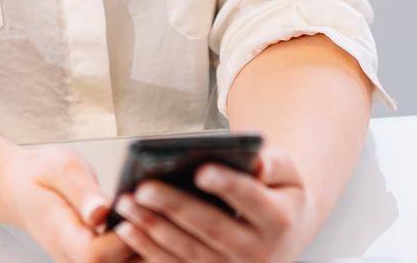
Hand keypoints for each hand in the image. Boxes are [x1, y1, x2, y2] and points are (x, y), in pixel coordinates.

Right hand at [0, 145, 136, 262]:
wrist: (20, 189)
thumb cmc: (40, 175)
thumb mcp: (61, 167)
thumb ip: (82, 191)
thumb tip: (101, 211)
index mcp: (60, 236)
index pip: (97, 255)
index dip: (124, 234)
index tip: (137, 205)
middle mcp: (70, 257)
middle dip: (142, 236)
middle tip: (150, 204)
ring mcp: (80, 262)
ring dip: (142, 240)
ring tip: (145, 208)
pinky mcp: (93, 260)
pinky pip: (121, 259)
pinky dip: (135, 241)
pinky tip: (139, 216)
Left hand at [108, 145, 315, 262]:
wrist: (284, 237)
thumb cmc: (281, 196)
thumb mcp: (290, 176)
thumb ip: (275, 164)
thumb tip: (256, 163)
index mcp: (280, 222)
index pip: (252, 201)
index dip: (228, 186)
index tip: (202, 170)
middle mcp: (258, 253)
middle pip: (212, 228)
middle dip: (175, 207)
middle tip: (144, 187)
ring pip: (188, 251)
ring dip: (153, 227)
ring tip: (126, 202)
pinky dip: (148, 249)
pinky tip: (128, 228)